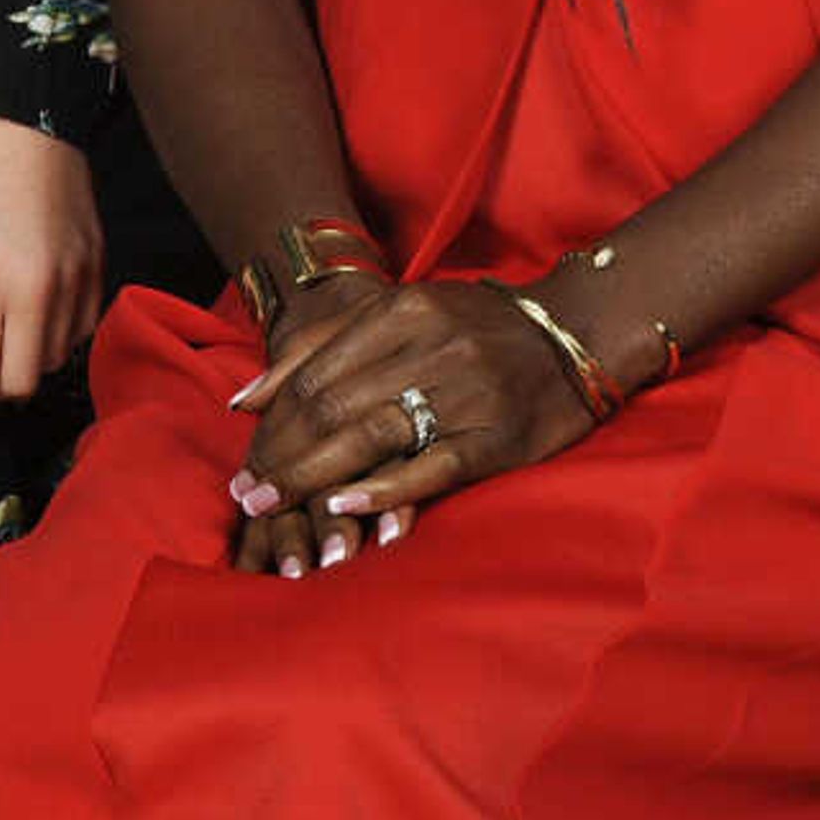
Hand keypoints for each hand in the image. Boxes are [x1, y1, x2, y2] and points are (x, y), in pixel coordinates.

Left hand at [0, 114, 102, 405]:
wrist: (26, 122)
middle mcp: (34, 291)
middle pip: (21, 383)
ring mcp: (72, 280)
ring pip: (55, 361)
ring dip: (26, 363)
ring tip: (6, 340)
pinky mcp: (98, 267)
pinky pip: (82, 330)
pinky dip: (58, 338)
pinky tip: (38, 318)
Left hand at [228, 272, 599, 550]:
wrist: (575, 334)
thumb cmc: (475, 327)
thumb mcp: (403, 314)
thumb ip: (326, 345)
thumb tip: (248, 399)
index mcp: (401, 310)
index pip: (316, 373)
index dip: (273, 423)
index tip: (244, 461)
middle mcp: (428, 345)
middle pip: (334, 407)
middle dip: (282, 456)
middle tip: (247, 496)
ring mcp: (463, 392)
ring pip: (371, 436)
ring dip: (313, 477)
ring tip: (274, 508)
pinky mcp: (495, 437)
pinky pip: (430, 467)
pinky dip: (383, 490)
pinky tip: (346, 509)